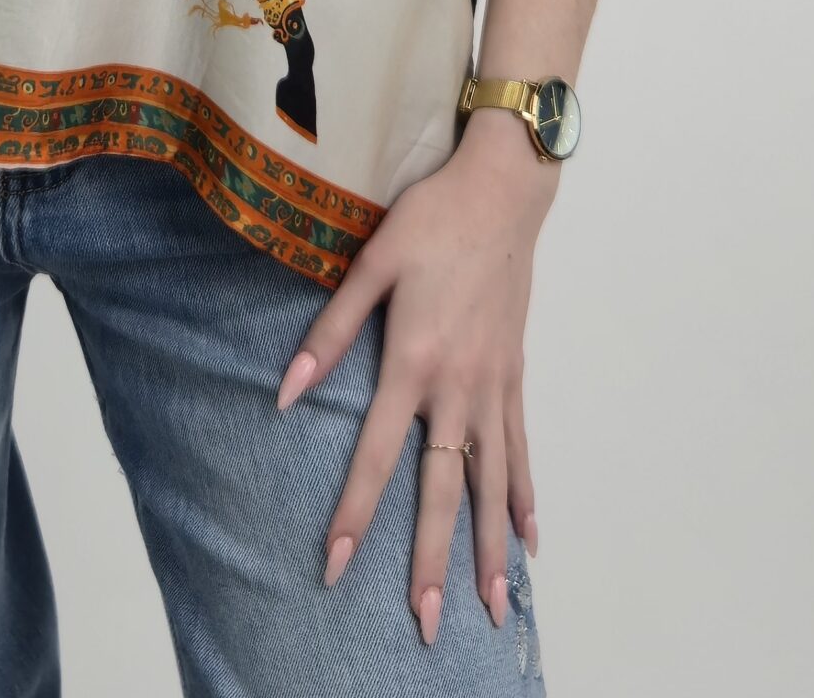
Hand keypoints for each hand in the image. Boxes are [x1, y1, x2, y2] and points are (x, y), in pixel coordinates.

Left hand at [274, 112, 555, 642]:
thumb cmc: (431, 220)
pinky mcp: (514, 376)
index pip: (376, 454)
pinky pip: (520, 451)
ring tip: (492, 609)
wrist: (504, 190)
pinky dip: (523, 498)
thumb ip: (331, 331)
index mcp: (415, 360)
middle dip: (431, 561)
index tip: (336, 563)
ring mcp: (493, 386)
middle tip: (424, 623)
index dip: (353, 511)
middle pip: (441, 489)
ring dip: (488, 549)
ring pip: (491, 483)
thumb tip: (285, 392)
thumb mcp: (372, 263)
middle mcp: (458, 386)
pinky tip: (528, 542)